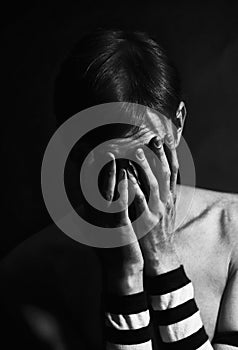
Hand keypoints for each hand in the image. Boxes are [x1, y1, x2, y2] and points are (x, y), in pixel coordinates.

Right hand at [85, 152, 143, 294]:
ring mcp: (106, 223)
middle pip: (94, 187)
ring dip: (108, 173)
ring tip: (110, 154)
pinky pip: (119, 205)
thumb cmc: (114, 249)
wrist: (121, 272)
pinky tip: (124, 176)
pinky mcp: (119, 228)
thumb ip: (97, 213)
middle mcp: (96, 217)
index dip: (89, 171)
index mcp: (93, 216)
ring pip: (106, 193)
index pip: (89, 189)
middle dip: (96, 167)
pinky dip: (121, 189)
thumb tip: (91, 200)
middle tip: (97, 147)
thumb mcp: (101, 229)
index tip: (91, 154)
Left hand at [127, 134, 180, 275]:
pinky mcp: (147, 221)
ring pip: (154, 184)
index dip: (170, 155)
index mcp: (169, 198)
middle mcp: (166, 201)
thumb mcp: (164, 210)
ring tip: (138, 152)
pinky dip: (135, 188)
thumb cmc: (159, 231)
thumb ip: (160, 194)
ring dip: (146, 167)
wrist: (161, 255)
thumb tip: (154, 177)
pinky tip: (127, 177)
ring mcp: (158, 210)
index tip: (166, 139)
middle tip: (155, 138)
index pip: (173, 172)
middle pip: (166, 173)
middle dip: (161, 155)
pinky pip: (141, 202)